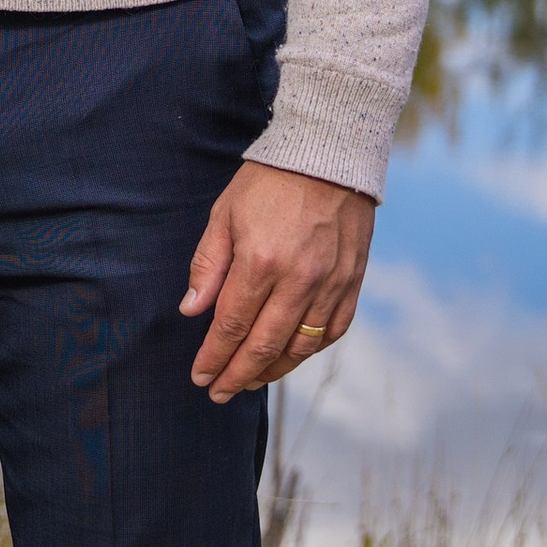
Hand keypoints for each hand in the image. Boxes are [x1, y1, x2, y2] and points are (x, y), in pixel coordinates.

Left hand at [181, 163, 372, 401]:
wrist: (330, 155)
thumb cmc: (269, 182)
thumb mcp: (225, 215)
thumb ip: (208, 265)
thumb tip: (192, 310)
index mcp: (261, 261)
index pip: (231, 325)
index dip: (214, 356)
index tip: (200, 376)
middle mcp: (299, 279)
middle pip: (263, 345)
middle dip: (237, 375)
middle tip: (218, 392)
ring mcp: (330, 283)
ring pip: (300, 347)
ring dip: (271, 371)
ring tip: (249, 381)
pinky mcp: (353, 281)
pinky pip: (332, 331)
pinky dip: (310, 351)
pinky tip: (290, 357)